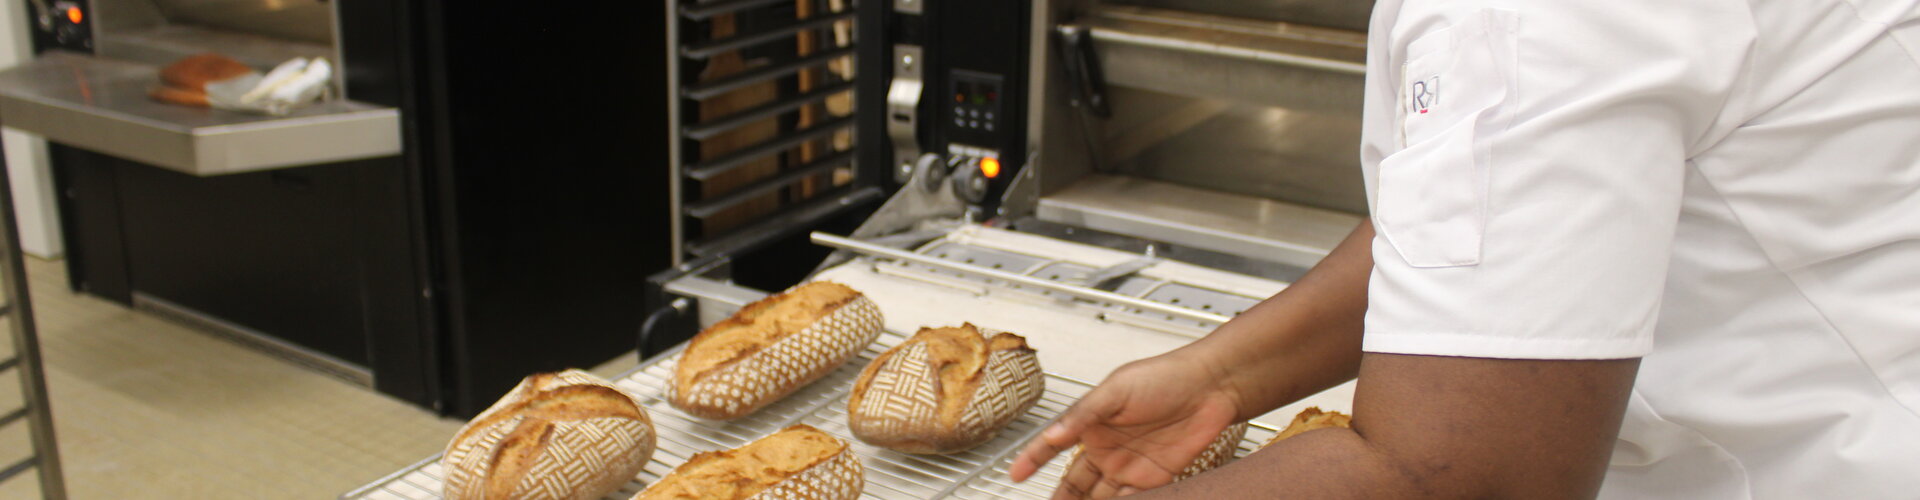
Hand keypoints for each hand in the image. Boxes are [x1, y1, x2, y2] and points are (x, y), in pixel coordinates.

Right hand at [1009, 351, 1243, 498]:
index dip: (1032, 460)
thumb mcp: (1115, 390)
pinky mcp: (1154, 479)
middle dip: (1061, 499)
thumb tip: (1052, 434)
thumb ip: (1083, 415)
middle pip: (1075, 483)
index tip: (1015, 475)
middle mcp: (1106, 448)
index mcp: (1090, 423)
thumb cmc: (1164, 376)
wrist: (1211, 387)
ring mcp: (1129, 466)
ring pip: (1100, 497)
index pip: (1053, 447)